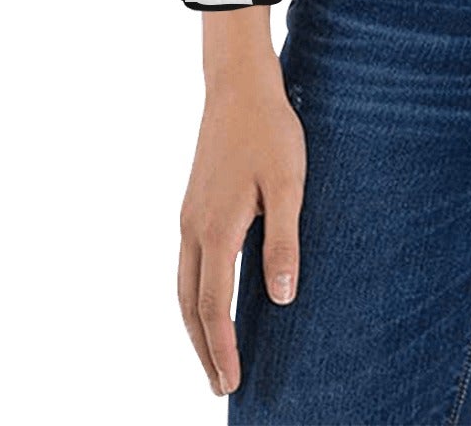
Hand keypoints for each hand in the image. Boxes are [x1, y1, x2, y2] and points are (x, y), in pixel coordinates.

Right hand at [178, 10, 305, 396]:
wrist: (238, 85)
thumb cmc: (270, 131)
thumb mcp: (287, 184)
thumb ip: (283, 241)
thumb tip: (281, 297)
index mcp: (215, 231)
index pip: (213, 308)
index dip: (221, 349)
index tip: (231, 382)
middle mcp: (193, 229)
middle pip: (189, 305)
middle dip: (202, 349)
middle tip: (221, 384)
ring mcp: (188, 216)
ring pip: (183, 286)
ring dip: (195, 325)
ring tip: (212, 354)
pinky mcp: (193, 204)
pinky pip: (187, 264)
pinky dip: (195, 294)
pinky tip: (211, 297)